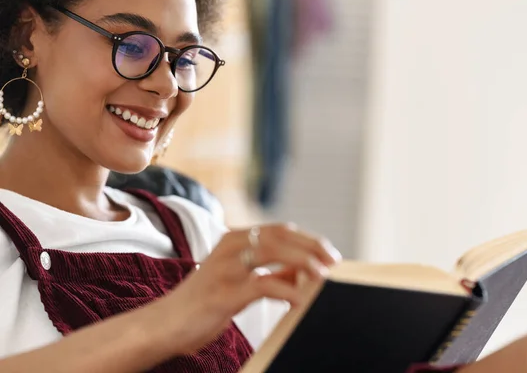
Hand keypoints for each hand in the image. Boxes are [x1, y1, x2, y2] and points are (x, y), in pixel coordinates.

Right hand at [154, 223, 341, 353]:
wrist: (165, 324)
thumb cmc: (205, 303)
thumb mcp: (239, 280)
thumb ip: (269, 271)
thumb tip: (304, 269)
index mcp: (234, 240)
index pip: (280, 230)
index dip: (309, 240)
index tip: (330, 254)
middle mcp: (229, 247)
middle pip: (280, 236)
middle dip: (312, 247)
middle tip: (333, 262)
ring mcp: (225, 268)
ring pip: (273, 252)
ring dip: (304, 263)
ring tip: (323, 276)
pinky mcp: (223, 293)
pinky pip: (262, 285)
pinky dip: (287, 290)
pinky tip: (300, 300)